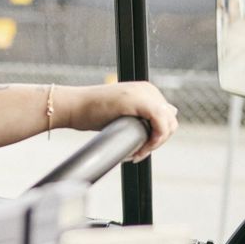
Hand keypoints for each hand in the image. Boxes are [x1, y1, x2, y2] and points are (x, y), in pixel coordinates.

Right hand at [56, 81, 178, 161]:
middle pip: (171, 122)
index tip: (139, 150)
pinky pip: (161, 124)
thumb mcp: (122, 112)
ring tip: (136, 154)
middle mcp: (148, 89)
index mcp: (146, 91)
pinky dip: (155, 140)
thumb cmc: (91, 112)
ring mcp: (144, 93)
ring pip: (168, 125)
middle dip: (156, 142)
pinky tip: (140, 149)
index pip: (167, 117)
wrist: (73, 107)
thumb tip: (171, 113)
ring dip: (155, 144)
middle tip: (137, 154)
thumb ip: (143, 113)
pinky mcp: (139, 101)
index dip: (157, 137)